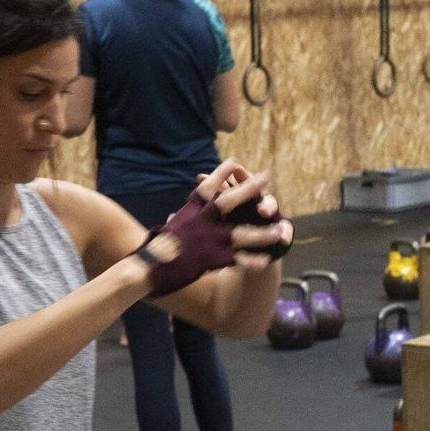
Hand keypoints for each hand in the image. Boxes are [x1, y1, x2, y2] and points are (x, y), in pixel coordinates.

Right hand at [135, 162, 292, 296]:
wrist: (148, 267)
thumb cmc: (154, 248)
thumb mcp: (167, 229)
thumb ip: (177, 222)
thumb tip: (172, 218)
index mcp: (191, 211)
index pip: (208, 187)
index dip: (222, 174)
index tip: (234, 162)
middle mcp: (202, 221)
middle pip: (229, 201)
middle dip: (249, 189)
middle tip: (266, 178)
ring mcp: (210, 240)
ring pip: (242, 233)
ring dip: (262, 232)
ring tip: (280, 230)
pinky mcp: (214, 260)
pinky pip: (239, 259)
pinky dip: (253, 261)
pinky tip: (267, 261)